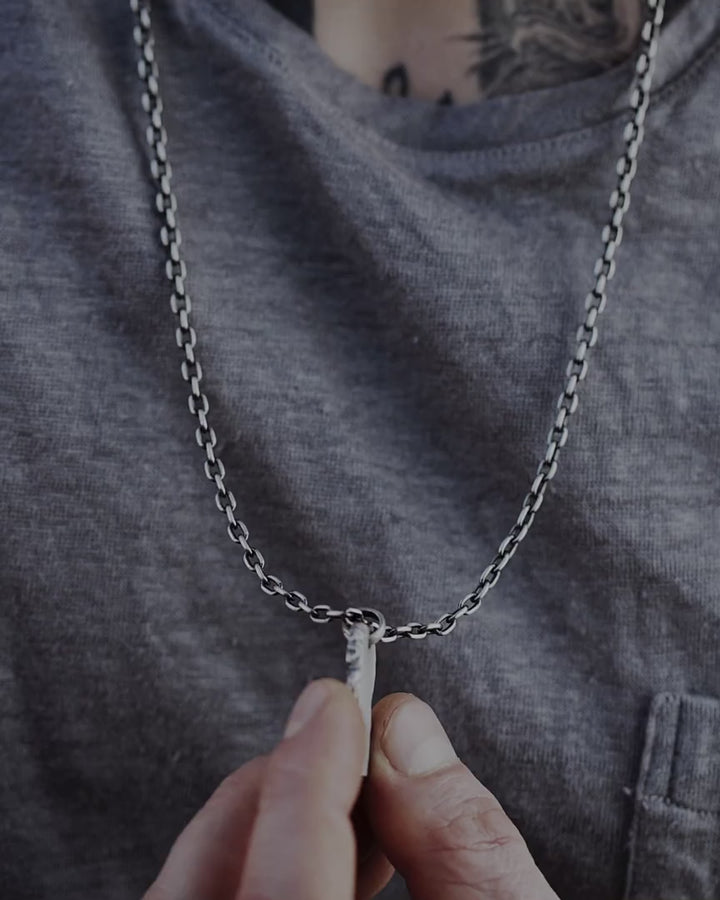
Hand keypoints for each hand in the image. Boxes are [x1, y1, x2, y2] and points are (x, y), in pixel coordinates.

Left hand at [144, 679, 558, 899]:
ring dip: (260, 825)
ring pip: (195, 895)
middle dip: (271, 792)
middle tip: (328, 737)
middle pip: (212, 888)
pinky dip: (252, 862)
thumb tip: (406, 727)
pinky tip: (314, 849)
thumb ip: (468, 845)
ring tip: (337, 789)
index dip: (313, 775)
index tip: (338, 698)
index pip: (292, 884)